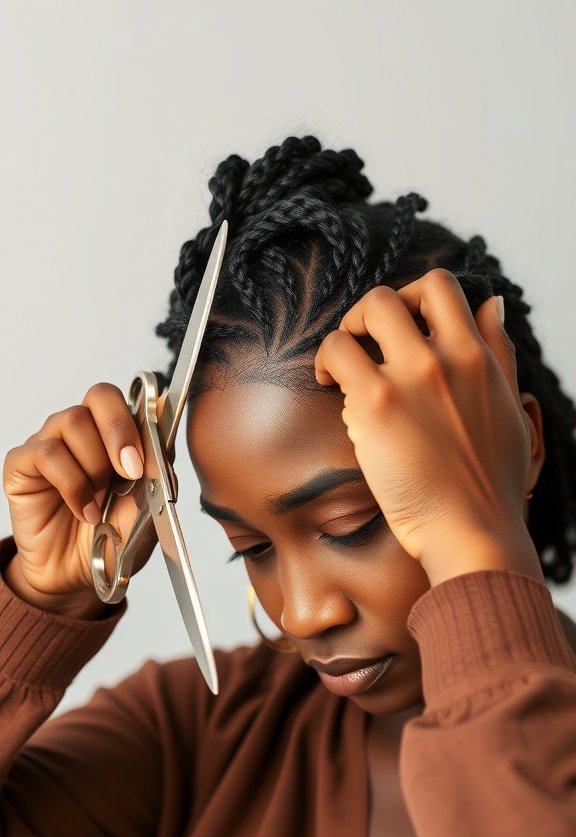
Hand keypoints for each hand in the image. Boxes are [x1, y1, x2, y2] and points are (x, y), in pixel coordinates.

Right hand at [2, 383, 156, 616]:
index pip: (131, 399)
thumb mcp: (148, 508)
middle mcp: (83, 431)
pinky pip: (46, 453)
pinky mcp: (22, 464)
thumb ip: (158, 468)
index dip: (144, 418)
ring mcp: (51, 443)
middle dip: (120, 431)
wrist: (78, 574)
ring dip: (94, 465)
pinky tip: (84, 511)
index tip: (152, 454)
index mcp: (117, 435)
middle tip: (130, 471)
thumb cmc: (112, 537)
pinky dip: (72, 485)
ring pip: (72, 421)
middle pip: (100, 395)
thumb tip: (164, 429)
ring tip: (100, 502)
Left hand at [314, 269, 535, 572]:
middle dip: (370, 312)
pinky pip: (338, 352)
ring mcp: (412, 376)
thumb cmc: (491, 484)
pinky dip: (326, 362)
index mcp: (478, 357)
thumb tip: (491, 304)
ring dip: (344, 331)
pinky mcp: (377, 404)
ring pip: (367, 311)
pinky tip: (327, 385)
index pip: (443, 288)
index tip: (400, 327)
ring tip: (339, 365)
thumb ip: (500, 353)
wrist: (472, 530)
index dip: (412, 296)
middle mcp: (447, 357)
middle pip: (397, 294)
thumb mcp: (510, 407)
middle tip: (361, 344)